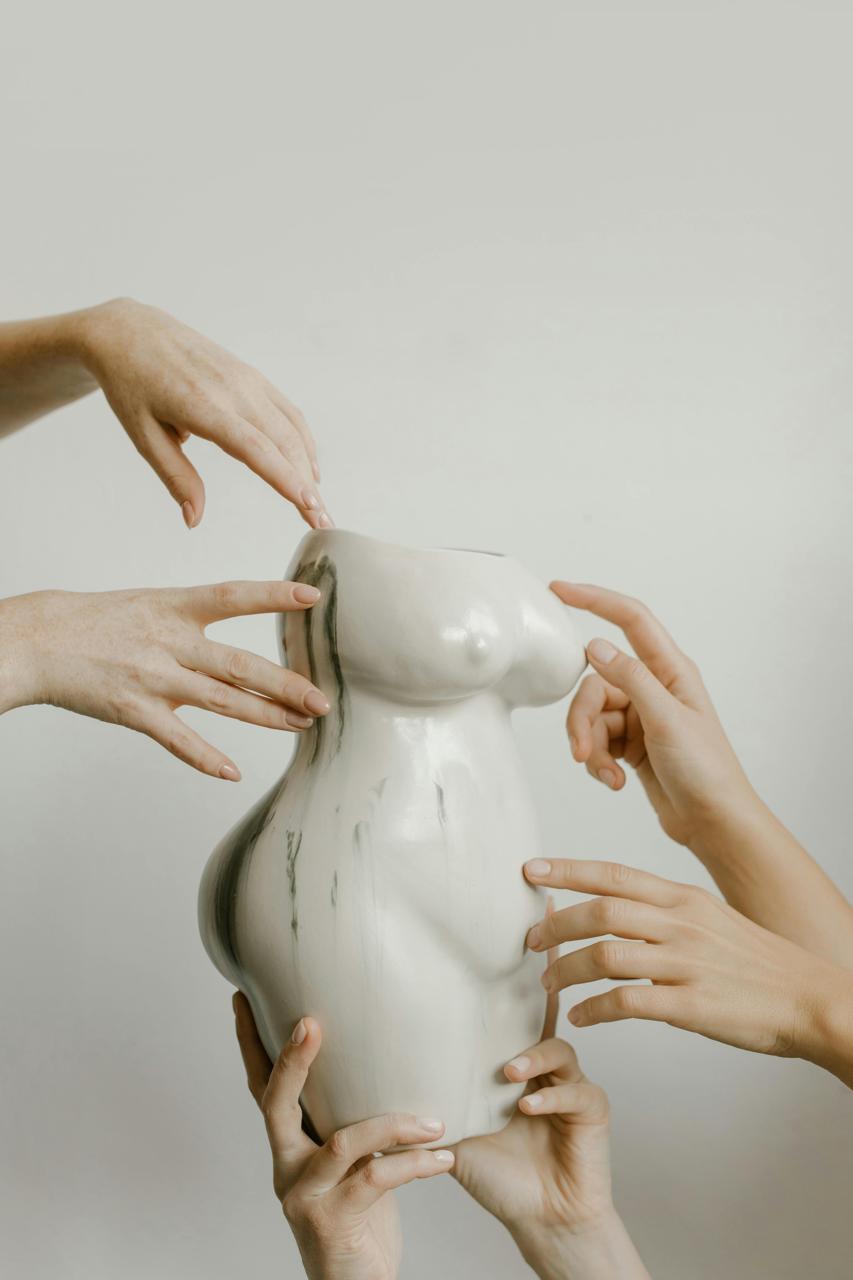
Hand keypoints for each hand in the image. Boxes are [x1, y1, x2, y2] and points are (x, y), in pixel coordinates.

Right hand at [0, 579, 330, 779]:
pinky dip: (206, 758)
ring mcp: (153, 678)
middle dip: (285, 684)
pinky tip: (232, 772)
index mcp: (173, 607)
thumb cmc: (99, 621)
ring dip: (265, 717)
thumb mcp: (149, 602)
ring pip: (220, 702)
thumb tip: (239, 613)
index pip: (232, 596)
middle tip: (323, 700)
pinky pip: (178, 740)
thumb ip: (192, 615)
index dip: (274, 597)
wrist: (40, 641)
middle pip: (238, 665)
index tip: (313, 598)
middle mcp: (168, 642)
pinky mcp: (134, 711)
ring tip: (301, 726)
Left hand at [76, 298, 329, 528]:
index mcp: (201, 406)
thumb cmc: (131, 386)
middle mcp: (232, 389)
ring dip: (308, 467)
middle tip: (322, 522)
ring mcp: (246, 379)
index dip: (284, 479)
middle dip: (306, 485)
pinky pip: (287, 412)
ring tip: (316, 504)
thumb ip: (175, 478)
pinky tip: (308, 467)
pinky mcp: (252, 375)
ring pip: (291, 429)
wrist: (130, 332)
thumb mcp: (143, 436)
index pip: (254, 448)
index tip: (308, 506)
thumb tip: (194, 519)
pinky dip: (303, 441)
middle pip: (283, 442)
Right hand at [233, 994, 454, 1279]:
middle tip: (310, 1022)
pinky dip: (415, 1165)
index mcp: (289, 1147)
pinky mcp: (332, 1221)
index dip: (251, 1045)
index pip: (262, 1089)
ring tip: (434, 1120)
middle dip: (292, 1061)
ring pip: (343, 1141)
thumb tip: (382, 1061)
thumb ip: (350, 1121)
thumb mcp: (350, 1163)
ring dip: (394, 1124)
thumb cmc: (359, 1216)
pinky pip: (377, 1179)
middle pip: (276, 1104)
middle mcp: (287, 1167)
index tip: (243, 999)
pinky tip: (444, 1159)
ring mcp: (305, 1195)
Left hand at [451, 962, 648, 1279]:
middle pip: (545, 1014)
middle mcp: (545, 1065)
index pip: (512, 1011)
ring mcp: (571, 1084)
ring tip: (509, 1073)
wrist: (540, 1220)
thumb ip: (433, 1095)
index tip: (506, 934)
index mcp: (514, 1061)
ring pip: (559, 1050)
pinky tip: (527, 1108)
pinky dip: (550, 1099)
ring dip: (533, 1057)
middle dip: (537, 987)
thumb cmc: (497, 1173)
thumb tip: (377, 1068)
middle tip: (527, 961)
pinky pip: (575, 1093)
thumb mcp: (456, 1128)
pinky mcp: (592, 1110)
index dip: (511, 975)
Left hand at [525, 857, 852, 1087]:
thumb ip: (666, 914)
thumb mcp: (711, 920)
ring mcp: (686, 962)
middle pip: (600, 910)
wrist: (810, 999)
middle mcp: (681, 923)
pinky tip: (582, 1017)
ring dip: (566, 969)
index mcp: (683, 899)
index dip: (566, 869)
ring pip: (605, 954)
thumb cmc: (759, 965)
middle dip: (555, 923)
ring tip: (548, 982)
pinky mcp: (691, 1004)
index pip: (613, 874)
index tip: (529, 870)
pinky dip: (594, 1009)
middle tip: (528, 941)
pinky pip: (626, 1002)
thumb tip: (619, 914)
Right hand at [551, 582, 751, 846]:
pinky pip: (596, 740)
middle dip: (581, 718)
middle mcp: (654, 687)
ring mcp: (640, 715)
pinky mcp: (629, 743)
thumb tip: (595, 645)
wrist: (714, 823)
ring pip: (591, 714)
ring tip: (604, 773)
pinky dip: (598, 762)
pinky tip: (613, 781)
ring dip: (589, 746)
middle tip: (582, 752)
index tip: (558, 590)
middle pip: (595, 681)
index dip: (594, 599)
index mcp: (671, 671)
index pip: (630, 619)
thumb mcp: (666, 721)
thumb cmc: (707, 771)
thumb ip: (630, 679)